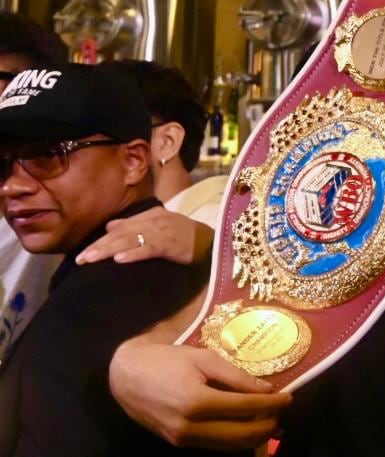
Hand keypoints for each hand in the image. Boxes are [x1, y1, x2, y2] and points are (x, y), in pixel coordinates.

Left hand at [75, 206, 212, 265]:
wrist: (214, 240)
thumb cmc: (186, 235)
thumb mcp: (159, 224)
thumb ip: (135, 224)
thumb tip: (108, 226)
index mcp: (150, 215)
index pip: (120, 229)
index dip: (100, 241)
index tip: (82, 253)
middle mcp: (153, 221)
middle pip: (121, 235)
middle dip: (98, 247)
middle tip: (80, 259)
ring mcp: (162, 232)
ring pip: (130, 241)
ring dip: (108, 251)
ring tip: (90, 260)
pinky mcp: (171, 244)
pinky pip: (148, 249)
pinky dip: (134, 254)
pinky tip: (119, 260)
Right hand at [110, 336, 291, 448]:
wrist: (126, 376)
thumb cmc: (166, 360)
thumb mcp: (204, 358)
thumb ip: (236, 376)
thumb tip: (266, 389)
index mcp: (197, 401)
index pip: (246, 408)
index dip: (272, 403)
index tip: (289, 396)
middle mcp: (189, 426)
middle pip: (241, 435)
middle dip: (268, 425)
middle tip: (282, 411)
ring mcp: (182, 439)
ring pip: (229, 446)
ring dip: (254, 436)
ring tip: (270, 420)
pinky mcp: (178, 443)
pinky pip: (214, 445)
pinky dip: (235, 439)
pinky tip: (247, 427)